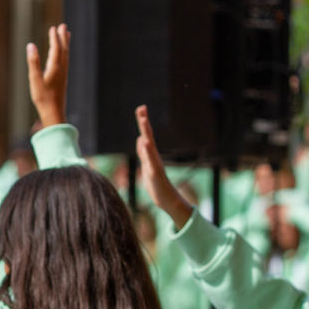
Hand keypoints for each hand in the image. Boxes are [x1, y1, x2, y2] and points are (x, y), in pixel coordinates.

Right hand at [27, 24, 69, 128]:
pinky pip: (65, 62)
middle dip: (63, 38)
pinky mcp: (62, 80)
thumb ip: (33, 62)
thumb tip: (31, 45)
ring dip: (66, 44)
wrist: (54, 112)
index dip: (54, 38)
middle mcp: (62, 69)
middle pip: (64, 50)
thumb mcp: (35, 79)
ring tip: (66, 36)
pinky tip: (62, 55)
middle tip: (63, 26)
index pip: (56, 49)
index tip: (53, 28)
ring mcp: (63, 74)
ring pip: (66, 55)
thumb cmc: (43, 97)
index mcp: (55, 67)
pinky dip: (65, 54)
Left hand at [136, 106, 192, 229]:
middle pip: (148, 136)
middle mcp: (153, 156)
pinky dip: (148, 151)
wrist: (167, 200)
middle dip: (144, 122)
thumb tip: (141, 139)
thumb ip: (144, 153)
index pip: (145, 135)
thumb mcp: (147, 166)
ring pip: (150, 145)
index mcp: (150, 155)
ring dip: (146, 132)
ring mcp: (155, 164)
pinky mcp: (155, 173)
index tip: (141, 108)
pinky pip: (151, 160)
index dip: (143, 122)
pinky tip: (145, 142)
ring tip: (143, 120)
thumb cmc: (156, 184)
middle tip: (142, 108)